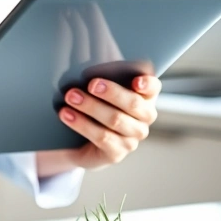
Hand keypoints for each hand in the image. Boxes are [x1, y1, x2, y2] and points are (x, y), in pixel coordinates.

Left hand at [37, 75, 160, 175]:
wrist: (82, 142)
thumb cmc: (94, 107)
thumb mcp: (100, 92)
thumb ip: (103, 80)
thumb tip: (86, 67)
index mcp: (145, 98)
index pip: (153, 88)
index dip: (147, 84)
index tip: (136, 81)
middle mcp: (144, 119)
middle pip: (133, 104)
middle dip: (112, 93)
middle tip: (91, 84)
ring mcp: (133, 138)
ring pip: (115, 120)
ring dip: (91, 106)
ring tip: (71, 97)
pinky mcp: (117, 153)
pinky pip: (101, 137)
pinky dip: (82, 124)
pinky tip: (67, 115)